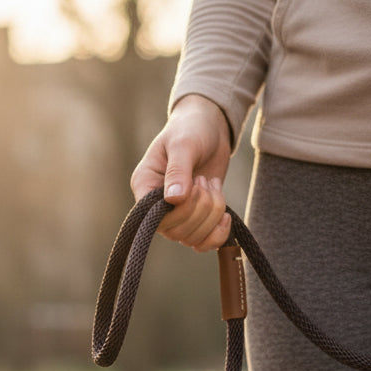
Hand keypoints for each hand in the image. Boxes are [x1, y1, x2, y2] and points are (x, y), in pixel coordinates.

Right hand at [131, 94, 232, 251]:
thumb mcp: (183, 144)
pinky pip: (203, 243)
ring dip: (212, 215)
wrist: (209, 126)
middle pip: (176, 232)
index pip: (155, 218)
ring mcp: (176, 215)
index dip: (181, 209)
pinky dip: (218, 235)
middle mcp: (156, 207)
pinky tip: (226, 215)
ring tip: (212, 186)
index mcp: (144, 187)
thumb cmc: (191, 129)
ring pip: (191, 238)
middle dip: (201, 208)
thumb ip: (178, 171)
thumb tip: (174, 199)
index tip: (195, 182)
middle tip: (205, 180)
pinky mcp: (195, 218)